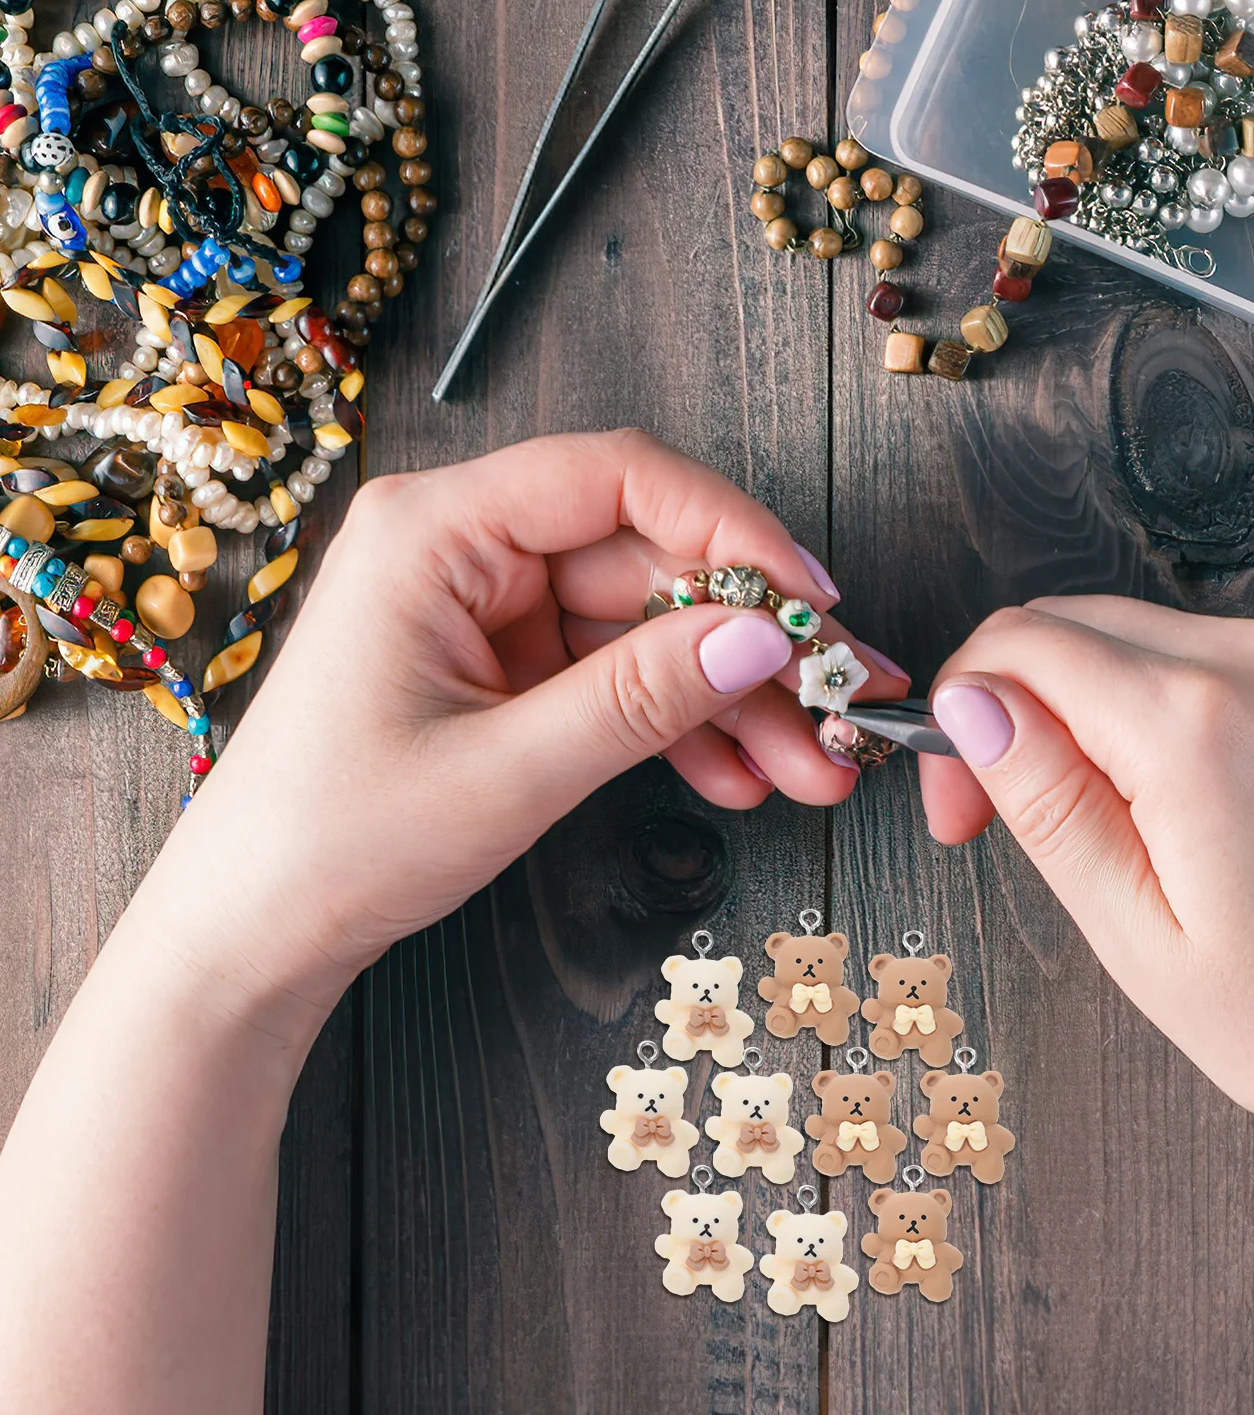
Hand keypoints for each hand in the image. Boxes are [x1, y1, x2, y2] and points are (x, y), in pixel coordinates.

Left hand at [136, 429, 904, 1013]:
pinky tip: (738, 776)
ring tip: (810, 765)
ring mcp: (487, 610)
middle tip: (838, 701)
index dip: (730, 528)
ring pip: (645, 626)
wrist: (252, 935)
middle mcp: (464, 549)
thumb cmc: (336, 842)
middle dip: (749, 640)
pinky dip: (678, 724)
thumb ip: (639, 697)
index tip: (809, 598)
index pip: (615, 479)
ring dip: (730, 696)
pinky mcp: (503, 667)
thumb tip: (764, 637)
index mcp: (434, 531)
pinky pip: (615, 676)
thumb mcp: (507, 772)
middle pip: (647, 559)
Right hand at [918, 597, 1253, 1183]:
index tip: (964, 797)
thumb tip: (970, 703)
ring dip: (1092, 703)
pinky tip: (1186, 797)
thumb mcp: (1137, 934)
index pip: (1021, 642)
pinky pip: (1216, 652)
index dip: (962, 712)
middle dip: (1015, 703)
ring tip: (1111, 820)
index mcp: (1197, 728)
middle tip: (1008, 811)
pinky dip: (1169, 703)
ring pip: (1141, 634)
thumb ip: (1044, 798)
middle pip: (1074, 623)